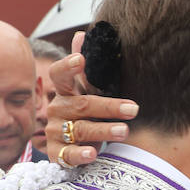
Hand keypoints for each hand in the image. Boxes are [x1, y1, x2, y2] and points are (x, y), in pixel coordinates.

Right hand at [43, 31, 139, 163]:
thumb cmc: (86, 113)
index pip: (60, 75)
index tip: (81, 59)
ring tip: (125, 131)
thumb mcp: (88, 90)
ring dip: (103, 131)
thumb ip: (89, 68)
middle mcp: (58, 110)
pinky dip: (80, 154)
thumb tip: (81, 34)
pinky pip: (68, 155)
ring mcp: (55, 132)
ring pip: (80, 130)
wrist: (75, 144)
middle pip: (82, 105)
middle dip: (109, 107)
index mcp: (65, 91)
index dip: (68, 66)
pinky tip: (93, 154)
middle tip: (133, 109)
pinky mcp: (58, 154)